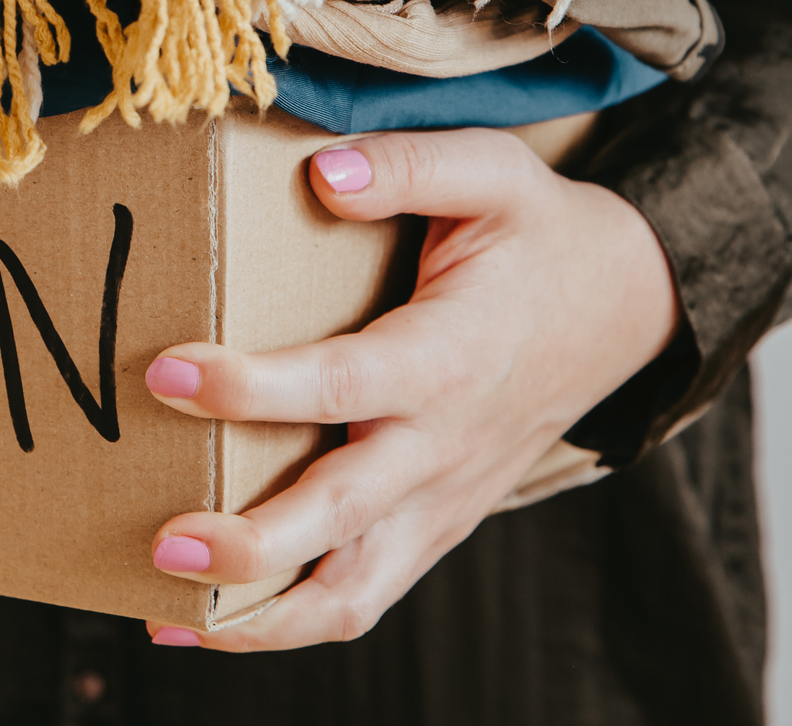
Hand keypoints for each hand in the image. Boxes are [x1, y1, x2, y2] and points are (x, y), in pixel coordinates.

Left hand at [140, 128, 678, 650]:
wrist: (628, 308)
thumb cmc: (541, 237)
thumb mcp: (494, 172)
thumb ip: (408, 167)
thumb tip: (321, 173)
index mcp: (448, 358)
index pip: (344, 384)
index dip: (254, 385)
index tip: (170, 372)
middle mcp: (442, 447)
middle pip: (345, 516)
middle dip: (253, 542)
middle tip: (164, 541)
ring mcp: (439, 501)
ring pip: (355, 589)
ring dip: (263, 616)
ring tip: (168, 614)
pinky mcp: (432, 526)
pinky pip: (362, 594)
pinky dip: (289, 623)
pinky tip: (207, 624)